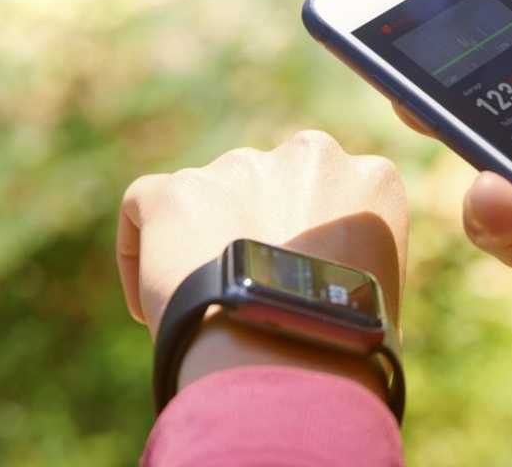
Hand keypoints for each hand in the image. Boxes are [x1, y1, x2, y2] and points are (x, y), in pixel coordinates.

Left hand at [117, 130, 407, 395]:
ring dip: (203, 237)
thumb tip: (318, 279)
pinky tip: (150, 307)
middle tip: (246, 288)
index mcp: (371, 178)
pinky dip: (141, 250)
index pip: (334, 192)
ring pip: (210, 194)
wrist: (287, 358)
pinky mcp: (177, 187)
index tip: (296, 278)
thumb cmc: (342, 345)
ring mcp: (241, 165)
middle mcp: (311, 154)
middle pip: (270, 184)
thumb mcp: (370, 285)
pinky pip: (145, 204)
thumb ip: (347, 255)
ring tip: (203, 308)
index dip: (308, 237)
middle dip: (254, 225)